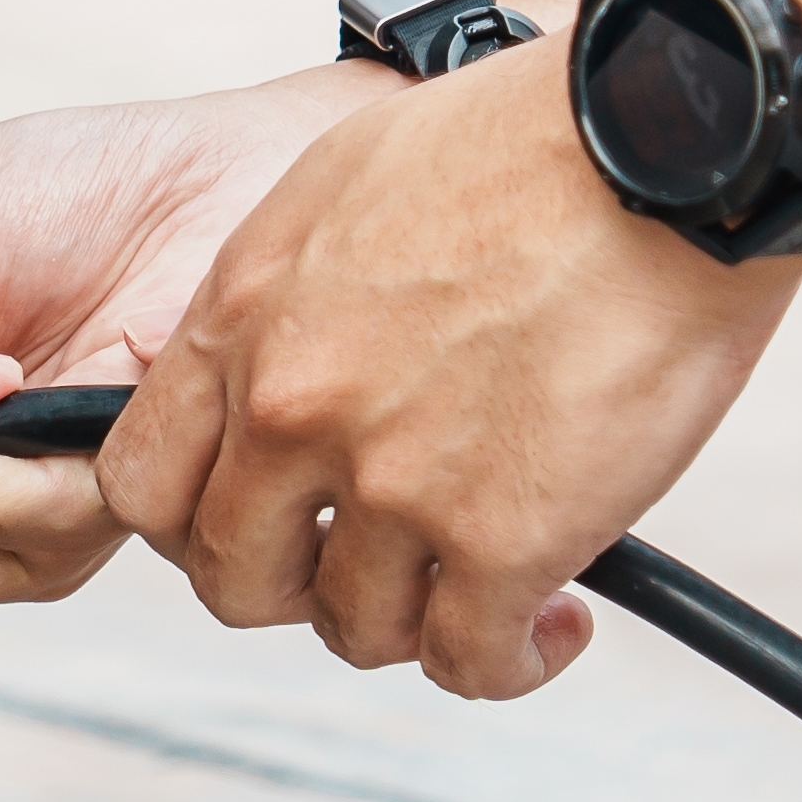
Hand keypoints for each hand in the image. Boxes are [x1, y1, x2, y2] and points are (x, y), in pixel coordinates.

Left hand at [99, 44, 800, 698]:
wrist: (658, 141)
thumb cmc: (527, 139)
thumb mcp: (346, 188)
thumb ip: (291, 298)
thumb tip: (284, 363)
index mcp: (242, 320)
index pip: (142, 484)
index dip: (200, 519)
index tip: (270, 512)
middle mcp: (294, 410)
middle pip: (233, 576)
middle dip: (301, 583)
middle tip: (375, 558)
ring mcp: (393, 483)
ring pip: (355, 628)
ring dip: (417, 619)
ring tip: (483, 583)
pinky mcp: (502, 539)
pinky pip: (471, 663)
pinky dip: (511, 660)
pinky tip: (552, 621)